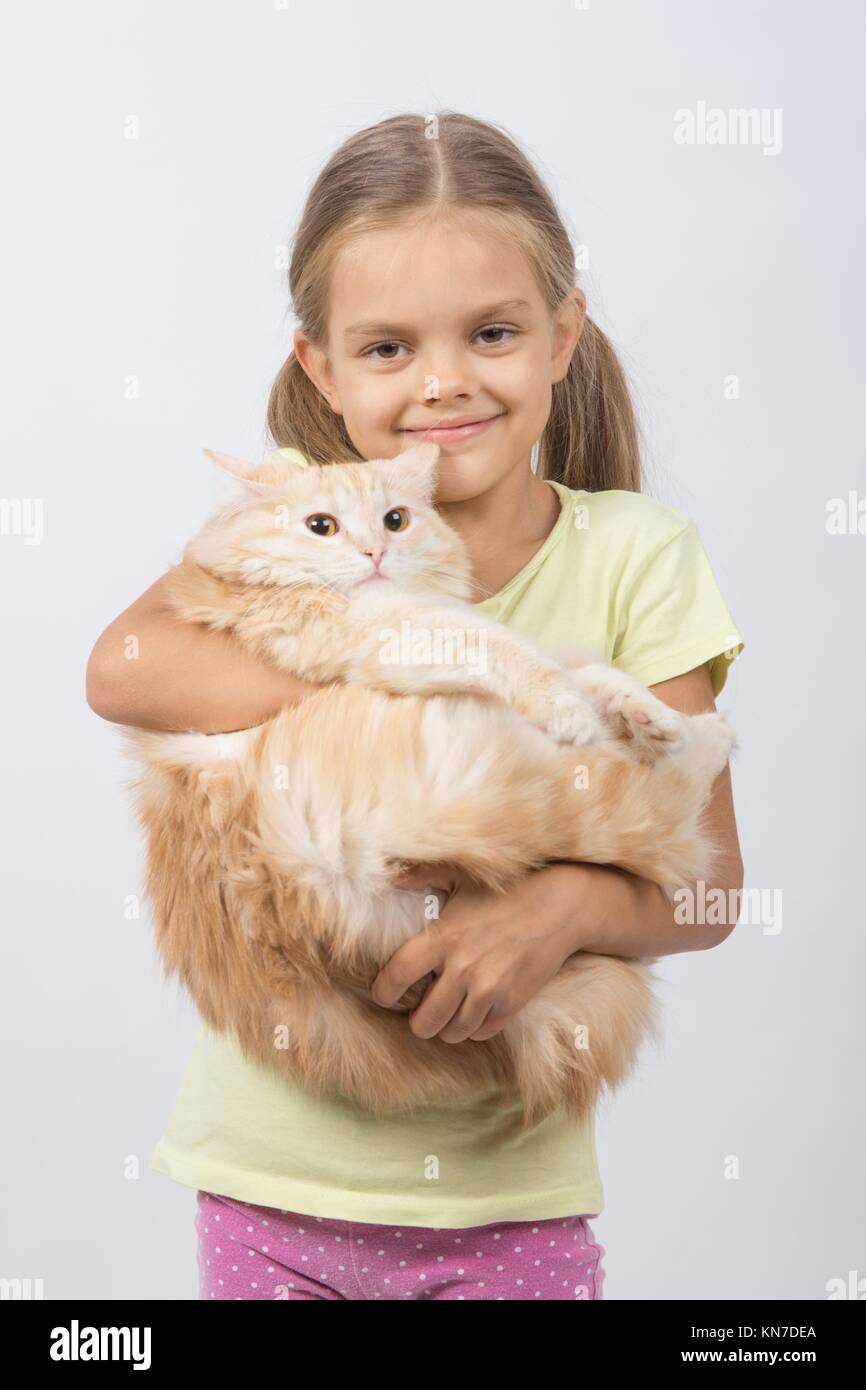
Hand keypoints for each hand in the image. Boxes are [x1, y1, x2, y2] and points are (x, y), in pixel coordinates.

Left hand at [375, 861, 582, 1042]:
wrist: (559, 907)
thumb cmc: (507, 890)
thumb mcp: (462, 876)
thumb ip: (423, 875)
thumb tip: (391, 876)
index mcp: (444, 938)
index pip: (397, 976)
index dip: (383, 993)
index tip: (383, 996)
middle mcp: (462, 969)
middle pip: (423, 1021)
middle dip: (418, 1022)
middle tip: (420, 1012)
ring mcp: (489, 989)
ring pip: (452, 1033)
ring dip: (446, 1028)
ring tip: (447, 1015)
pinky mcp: (512, 1003)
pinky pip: (482, 1032)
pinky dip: (475, 1027)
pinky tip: (474, 1012)